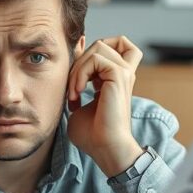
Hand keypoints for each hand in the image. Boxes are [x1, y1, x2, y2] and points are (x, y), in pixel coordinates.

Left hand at [66, 36, 144, 176]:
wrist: (105, 149)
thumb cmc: (92, 135)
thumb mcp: (78, 103)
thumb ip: (75, 83)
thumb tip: (68, 66)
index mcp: (115, 79)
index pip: (112, 46)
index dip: (92, 51)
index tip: (77, 76)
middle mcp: (123, 73)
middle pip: (101, 43)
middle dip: (79, 61)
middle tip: (70, 88)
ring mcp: (124, 73)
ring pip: (98, 47)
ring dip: (78, 68)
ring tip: (73, 92)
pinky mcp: (120, 76)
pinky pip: (96, 59)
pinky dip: (81, 74)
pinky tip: (77, 93)